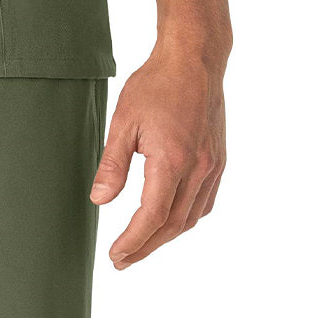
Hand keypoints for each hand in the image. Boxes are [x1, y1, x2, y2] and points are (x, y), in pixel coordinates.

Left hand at [89, 43, 225, 268]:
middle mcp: (198, 170)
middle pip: (172, 225)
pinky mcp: (218, 160)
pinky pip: (204, 202)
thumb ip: (113, 164)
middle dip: (146, 246)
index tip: (116, 257)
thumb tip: (100, 201)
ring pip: (191, 217)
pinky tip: (171, 217)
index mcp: (173, 161)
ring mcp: (213, 166)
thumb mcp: (124, 121)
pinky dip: (186, 217)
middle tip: (123, 259)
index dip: (133, 241)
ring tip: (142, 243)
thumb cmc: (156, 84)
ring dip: (166, 236)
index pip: (152, 217)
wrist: (194, 58)